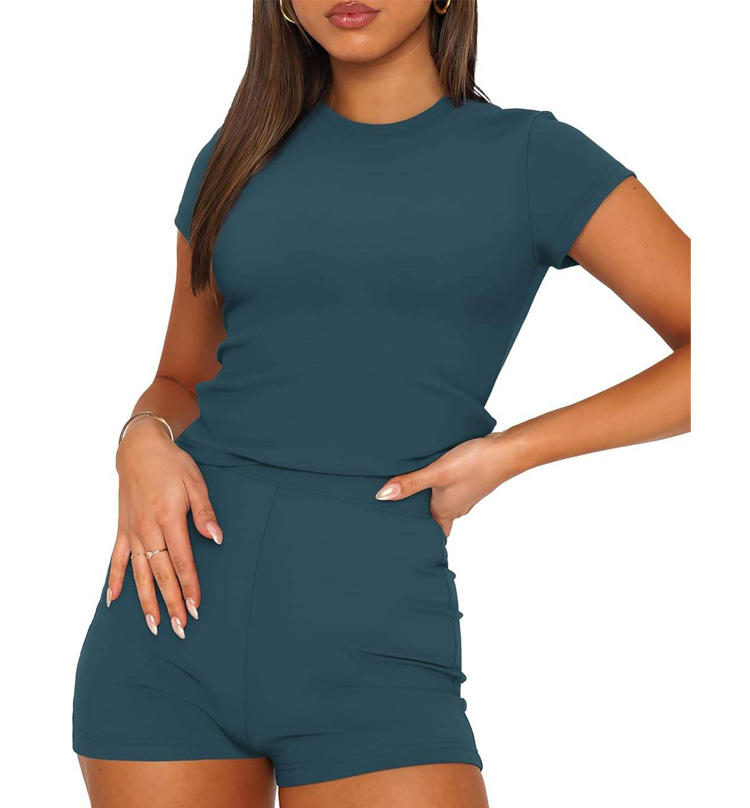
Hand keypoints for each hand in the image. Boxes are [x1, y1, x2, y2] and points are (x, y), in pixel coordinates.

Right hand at [107, 418, 222, 638]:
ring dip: (145, 600)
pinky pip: (117, 559)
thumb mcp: (195, 482)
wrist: (139, 448)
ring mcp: (133, 531)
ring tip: (153, 625)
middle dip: (171, 602)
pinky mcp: (123, 529)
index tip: (196, 607)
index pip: (182, 560)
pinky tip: (113, 601)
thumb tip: (217, 538)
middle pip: (160, 573)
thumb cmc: (172, 464)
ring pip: (139, 573)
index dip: (189, 585)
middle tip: (179, 627)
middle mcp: (148, 529)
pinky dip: (115, 580)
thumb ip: (205, 513)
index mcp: (169, 518)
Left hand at [375, 433, 524, 536]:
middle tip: (396, 514)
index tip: (401, 537)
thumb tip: (382, 496)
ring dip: (429, 501)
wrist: (506, 451)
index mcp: (444, 511)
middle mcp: (455, 507)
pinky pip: (451, 490)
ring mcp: (464, 495)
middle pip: (434, 519)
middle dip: (419, 518)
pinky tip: (433, 475)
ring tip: (409, 494)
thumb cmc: (474, 464)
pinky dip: (440, 488)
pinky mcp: (470, 481)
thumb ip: (410, 483)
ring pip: (443, 504)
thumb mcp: (437, 472)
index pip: (430, 533)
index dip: (418, 536)